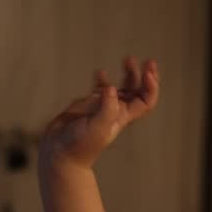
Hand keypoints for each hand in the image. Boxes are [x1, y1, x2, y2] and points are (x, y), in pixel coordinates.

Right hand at [40, 56, 159, 169]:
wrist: (60, 152)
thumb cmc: (79, 145)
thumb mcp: (97, 128)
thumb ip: (106, 109)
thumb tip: (112, 88)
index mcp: (122, 117)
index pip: (145, 101)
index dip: (151, 87)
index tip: (147, 72)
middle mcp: (116, 111)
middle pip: (138, 92)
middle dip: (145, 77)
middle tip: (149, 61)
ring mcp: (102, 107)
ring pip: (121, 88)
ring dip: (129, 74)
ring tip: (128, 59)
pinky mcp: (88, 105)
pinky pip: (100, 89)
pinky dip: (103, 79)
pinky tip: (101, 71)